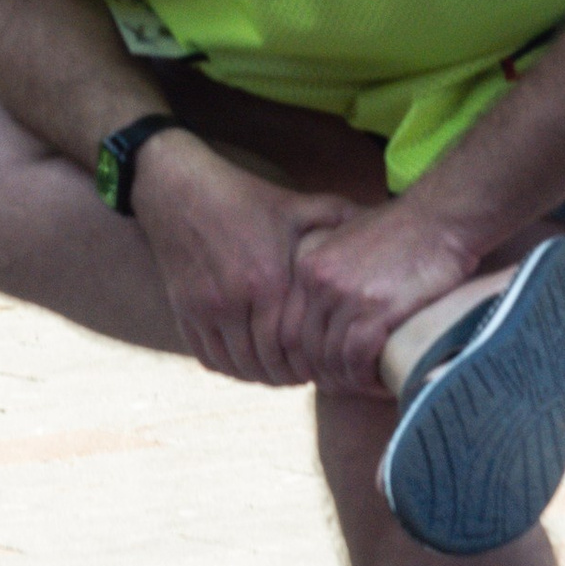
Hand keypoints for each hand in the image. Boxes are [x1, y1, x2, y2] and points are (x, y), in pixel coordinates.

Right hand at [133, 133, 359, 384]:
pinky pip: (209, 359)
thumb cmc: (246, 199)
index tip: (327, 362)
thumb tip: (385, 226)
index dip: (314, 363)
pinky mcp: (185, 313)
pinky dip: (231, 367)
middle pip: (267, 364)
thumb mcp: (298, 205)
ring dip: (261, 374)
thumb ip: (341, 218)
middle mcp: (235, 301)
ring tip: (281, 369)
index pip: (295, 346)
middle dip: (291, 374)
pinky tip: (248, 360)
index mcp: (269, 279)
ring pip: (238, 366)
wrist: (180, 191)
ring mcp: (206, 310)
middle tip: (308, 373)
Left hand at [287, 199, 484, 398]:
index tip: (326, 370)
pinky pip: (358, 360)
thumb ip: (331, 274)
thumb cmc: (406, 232)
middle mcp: (319, 281)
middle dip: (326, 375)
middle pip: (306, 349)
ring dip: (350, 381)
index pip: (289, 329)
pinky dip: (367, 379)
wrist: (442, 217)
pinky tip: (382, 383)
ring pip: (332, 359)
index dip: (304, 359)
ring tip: (369, 386)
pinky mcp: (375, 309)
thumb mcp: (352, 242)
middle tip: (348, 386)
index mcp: (308, 266)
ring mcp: (345, 295)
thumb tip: (327, 321)